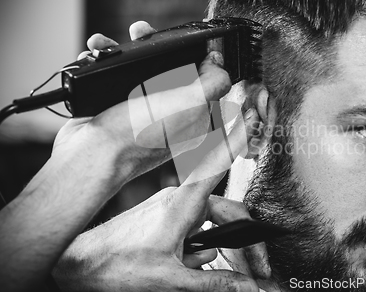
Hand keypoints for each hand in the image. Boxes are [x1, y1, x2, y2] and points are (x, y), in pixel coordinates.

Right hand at [53, 21, 231, 188]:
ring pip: (139, 69)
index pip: (203, 78)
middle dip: (154, 46)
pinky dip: (104, 64)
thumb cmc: (138, 135)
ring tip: (106, 45)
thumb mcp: (190, 105)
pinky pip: (114, 78)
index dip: (194, 53)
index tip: (181, 39)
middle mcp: (169, 113)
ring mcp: (142, 111)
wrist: (90, 153)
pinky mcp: (116, 109)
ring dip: (123, 51)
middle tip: (139, 33)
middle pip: (170, 68)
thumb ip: (212, 83)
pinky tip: (94, 59)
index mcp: (193, 115)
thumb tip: (218, 62)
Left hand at [53, 107, 268, 291]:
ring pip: (208, 222)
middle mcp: (178, 199)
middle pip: (224, 210)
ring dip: (213, 247)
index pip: (217, 165)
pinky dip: (196, 247)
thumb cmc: (116, 265)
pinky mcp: (163, 215)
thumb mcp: (172, 279)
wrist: (82, 266)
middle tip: (257, 265)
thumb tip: (246, 287)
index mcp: (182, 204)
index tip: (249, 117)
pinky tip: (186, 263)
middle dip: (241, 239)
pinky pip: (192, 226)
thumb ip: (215, 282)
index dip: (237, 141)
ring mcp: (170, 207)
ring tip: (204, 269)